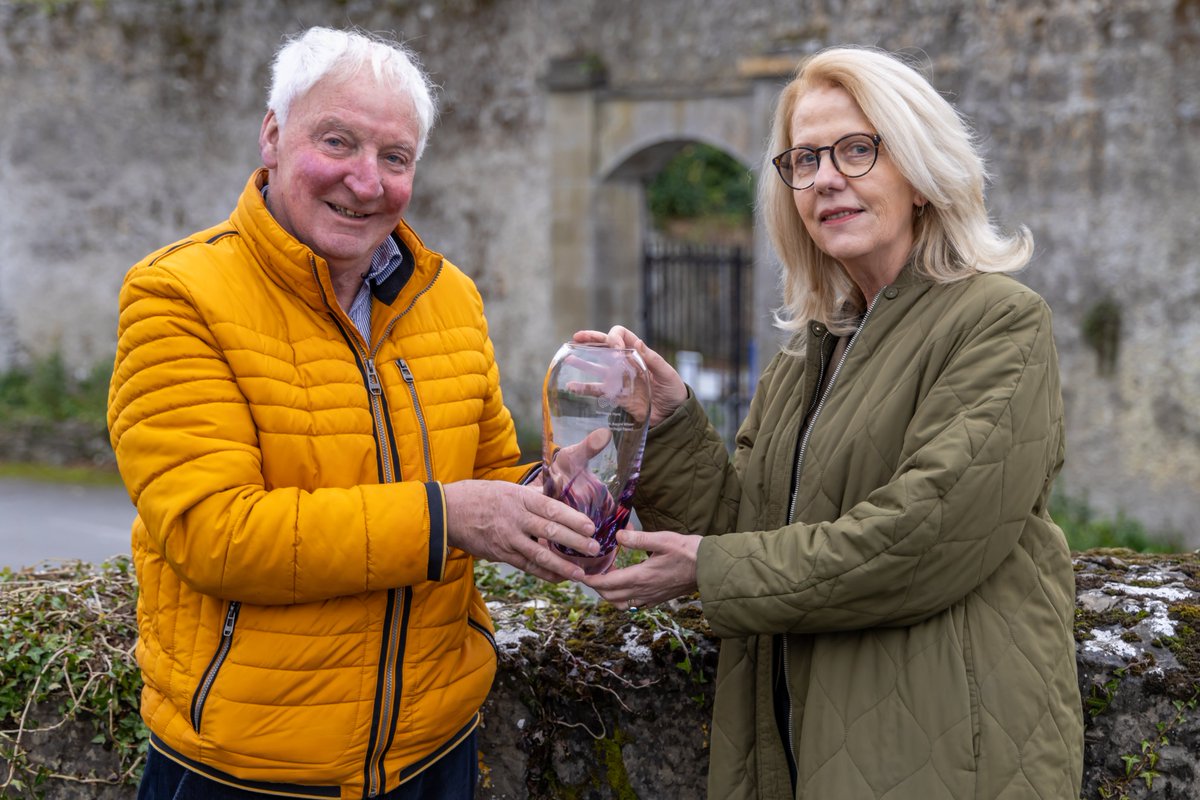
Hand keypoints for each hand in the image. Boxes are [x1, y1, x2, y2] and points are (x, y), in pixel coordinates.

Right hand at [444, 480, 598, 582]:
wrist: (448, 512)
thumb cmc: (482, 496)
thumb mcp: (508, 488)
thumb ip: (533, 496)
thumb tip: (557, 494)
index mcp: (519, 497)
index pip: (550, 508)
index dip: (572, 518)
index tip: (591, 526)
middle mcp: (515, 518)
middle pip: (549, 531)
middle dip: (574, 542)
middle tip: (595, 549)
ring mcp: (507, 538)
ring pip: (539, 554)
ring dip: (562, 565)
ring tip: (581, 573)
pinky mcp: (501, 554)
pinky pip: (527, 566)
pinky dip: (545, 573)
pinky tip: (560, 578)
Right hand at [572, 327, 687, 426]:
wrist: (673, 416)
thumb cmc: (674, 391)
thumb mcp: (667, 374)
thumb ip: (653, 360)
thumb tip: (637, 342)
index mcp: (639, 353)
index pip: (621, 335)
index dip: (614, 337)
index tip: (615, 348)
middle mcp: (626, 363)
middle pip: (605, 346)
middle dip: (591, 340)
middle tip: (576, 338)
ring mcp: (619, 379)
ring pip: (597, 367)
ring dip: (583, 362)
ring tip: (568, 357)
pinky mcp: (616, 395)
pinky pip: (597, 390)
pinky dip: (583, 388)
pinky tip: (571, 387)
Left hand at [581, 528, 700, 610]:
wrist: (711, 569)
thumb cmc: (688, 552)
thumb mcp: (663, 540)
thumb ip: (638, 539)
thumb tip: (617, 536)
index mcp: (641, 577)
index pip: (607, 583)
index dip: (591, 580)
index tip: (580, 574)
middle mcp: (643, 591)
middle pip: (610, 596)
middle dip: (596, 587)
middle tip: (590, 574)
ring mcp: (651, 597)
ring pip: (621, 604)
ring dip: (608, 595)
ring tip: (605, 580)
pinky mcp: (659, 598)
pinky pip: (634, 605)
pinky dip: (623, 599)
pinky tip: (626, 586)